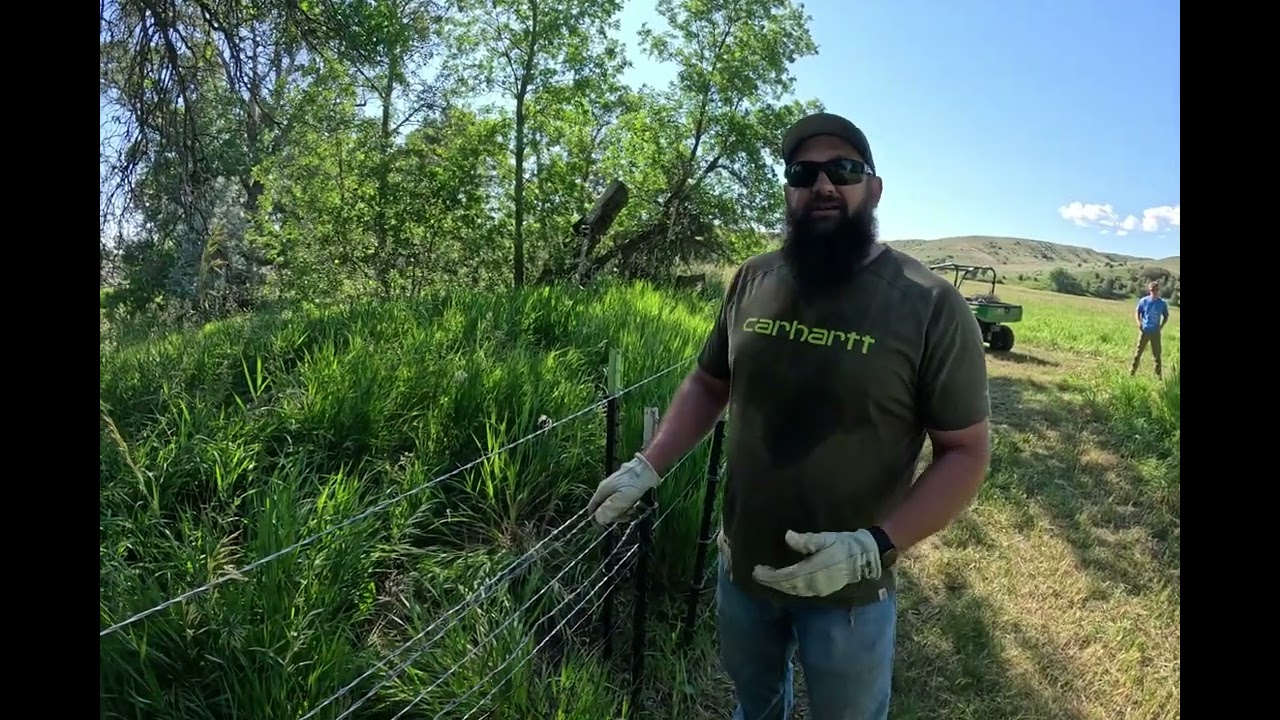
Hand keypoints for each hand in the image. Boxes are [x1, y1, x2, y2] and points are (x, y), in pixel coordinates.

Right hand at [587, 453, 660, 525]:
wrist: (647, 469)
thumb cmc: (634, 484)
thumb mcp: (622, 499)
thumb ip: (609, 509)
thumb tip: (598, 519)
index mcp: (602, 491)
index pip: (592, 508)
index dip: (595, 519)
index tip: (603, 529)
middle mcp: (606, 489)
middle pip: (603, 508)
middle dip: (613, 516)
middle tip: (626, 518)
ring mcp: (614, 487)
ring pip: (613, 506)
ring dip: (621, 512)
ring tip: (632, 511)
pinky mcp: (623, 487)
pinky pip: (620, 501)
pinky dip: (626, 506)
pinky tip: (634, 506)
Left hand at [751, 529, 882, 597]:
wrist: (866, 558)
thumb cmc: (845, 545)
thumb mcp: (827, 538)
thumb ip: (806, 540)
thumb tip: (787, 537)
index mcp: (813, 570)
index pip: (785, 576)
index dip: (769, 576)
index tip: (756, 571)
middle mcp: (814, 583)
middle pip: (787, 586)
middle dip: (771, 581)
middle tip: (758, 574)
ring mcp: (819, 589)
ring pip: (793, 591)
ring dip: (779, 586)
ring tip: (768, 578)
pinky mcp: (823, 590)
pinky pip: (801, 592)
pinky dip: (790, 588)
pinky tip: (785, 582)